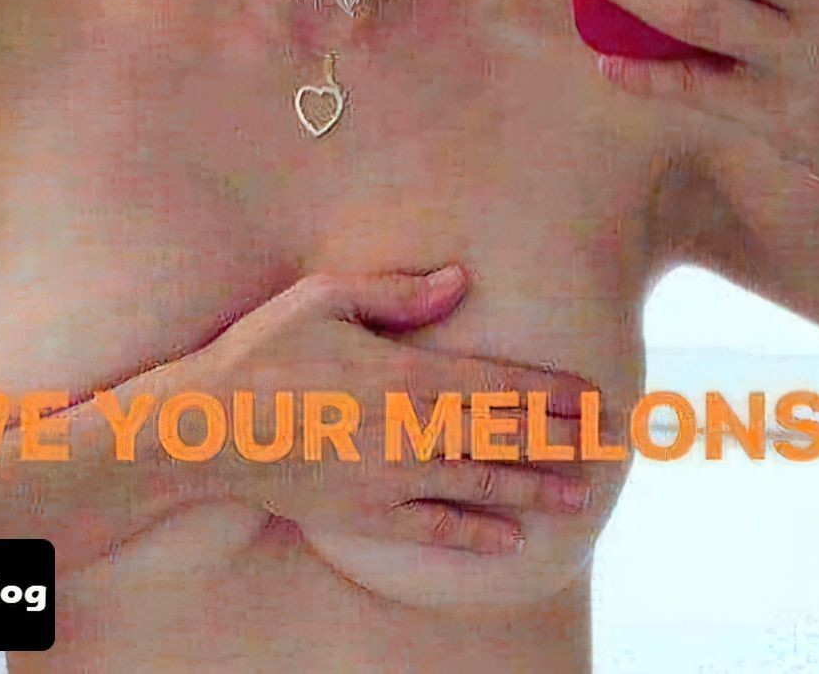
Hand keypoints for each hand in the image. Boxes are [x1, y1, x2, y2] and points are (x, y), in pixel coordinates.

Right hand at [174, 264, 594, 554]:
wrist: (208, 429)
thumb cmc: (265, 351)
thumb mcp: (327, 299)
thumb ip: (398, 292)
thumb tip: (459, 281)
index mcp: (406, 375)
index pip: (498, 385)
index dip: (551, 394)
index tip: (593, 399)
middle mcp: (408, 432)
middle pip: (501, 438)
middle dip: (560, 441)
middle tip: (610, 447)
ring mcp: (389, 479)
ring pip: (478, 484)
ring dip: (533, 490)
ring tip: (579, 496)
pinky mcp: (365, 515)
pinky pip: (432, 527)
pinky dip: (474, 533)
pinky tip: (509, 538)